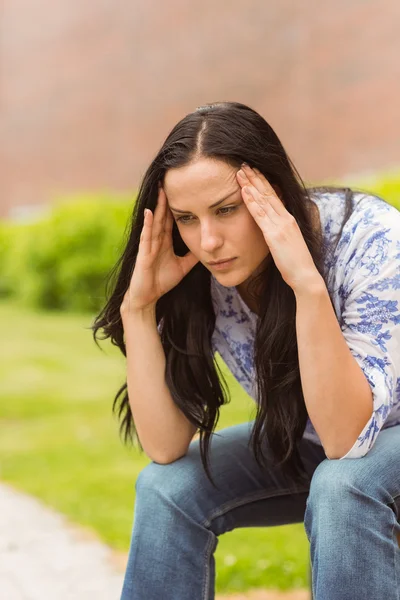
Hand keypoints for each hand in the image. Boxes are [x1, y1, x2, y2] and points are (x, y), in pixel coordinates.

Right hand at [120, 184, 198, 315]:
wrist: (147, 297)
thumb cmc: (161, 281)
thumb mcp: (183, 266)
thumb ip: (193, 257)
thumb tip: (208, 248)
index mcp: (164, 241)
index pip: (170, 219)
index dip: (175, 204)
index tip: (183, 189)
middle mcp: (155, 240)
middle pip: (162, 215)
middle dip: (165, 198)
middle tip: (170, 179)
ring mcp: (148, 245)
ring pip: (154, 222)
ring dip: (157, 206)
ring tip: (160, 189)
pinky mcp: (143, 254)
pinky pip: (146, 236)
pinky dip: (148, 224)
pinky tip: (150, 212)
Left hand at [236, 163, 322, 292]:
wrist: (304, 276)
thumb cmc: (295, 264)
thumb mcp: (287, 243)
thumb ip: (280, 232)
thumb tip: (271, 228)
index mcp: (289, 220)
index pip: (274, 196)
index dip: (263, 183)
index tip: (254, 172)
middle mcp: (286, 218)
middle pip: (268, 193)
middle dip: (255, 178)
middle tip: (244, 165)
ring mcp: (280, 225)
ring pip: (263, 200)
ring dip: (251, 185)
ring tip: (240, 172)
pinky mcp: (274, 234)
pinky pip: (260, 215)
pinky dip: (252, 202)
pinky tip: (244, 191)